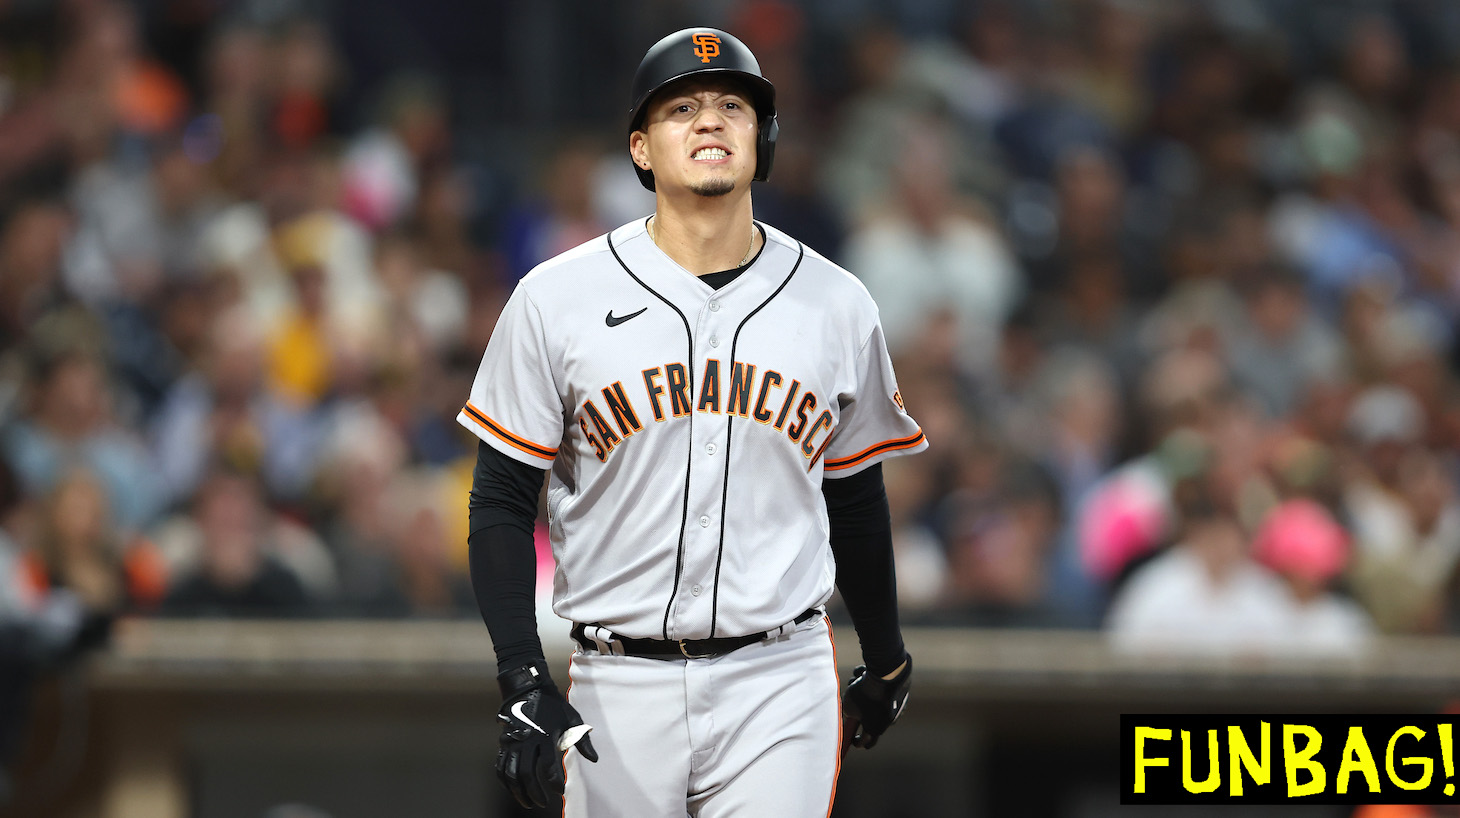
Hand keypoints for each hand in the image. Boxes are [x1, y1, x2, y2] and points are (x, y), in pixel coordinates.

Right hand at [495, 661, 598, 807]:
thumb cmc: (553, 705)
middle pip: (526, 774)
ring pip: (511, 773)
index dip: (555, 782)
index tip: (560, 790)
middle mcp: (527, 741)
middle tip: (543, 802)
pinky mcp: (504, 743)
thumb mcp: (572, 718)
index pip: (549, 767)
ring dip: (518, 791)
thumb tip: (594, 759)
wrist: (528, 688)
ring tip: (528, 802)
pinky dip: (505, 781)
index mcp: (545, 736)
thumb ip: (582, 740)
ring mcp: (513, 743)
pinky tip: (512, 789)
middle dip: (535, 792)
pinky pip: (500, 766)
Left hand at [840, 653, 911, 754]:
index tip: (853, 740)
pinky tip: (863, 672)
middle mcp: (887, 719)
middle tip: (849, 696)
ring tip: (854, 679)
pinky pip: (879, 688)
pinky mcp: (898, 692)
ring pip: (870, 699)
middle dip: (855, 706)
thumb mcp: (847, 706)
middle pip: (867, 716)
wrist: (887, 676)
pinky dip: (869, 681)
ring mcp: (894, 706)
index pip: (867, 742)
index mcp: (876, 728)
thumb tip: (849, 714)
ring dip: (859, 689)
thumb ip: (847, 713)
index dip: (857, 742)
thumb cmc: (864, 694)